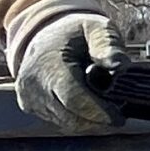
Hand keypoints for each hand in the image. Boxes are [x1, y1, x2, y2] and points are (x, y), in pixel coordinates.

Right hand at [14, 12, 128, 131]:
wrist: (44, 33)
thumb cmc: (76, 32)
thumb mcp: (97, 28)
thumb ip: (108, 44)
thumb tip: (120, 66)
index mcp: (49, 65)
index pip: (73, 99)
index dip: (99, 112)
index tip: (120, 118)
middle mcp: (33, 85)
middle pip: (71, 117)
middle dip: (98, 119)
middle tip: (118, 110)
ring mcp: (29, 97)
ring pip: (67, 123)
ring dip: (89, 119)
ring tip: (104, 103)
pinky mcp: (29, 106)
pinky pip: (59, 121)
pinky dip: (77, 117)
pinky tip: (87, 103)